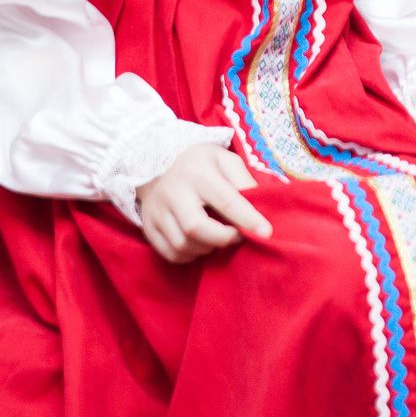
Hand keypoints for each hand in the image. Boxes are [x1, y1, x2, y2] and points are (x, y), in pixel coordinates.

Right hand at [137, 143, 271, 263]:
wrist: (160, 164)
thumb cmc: (202, 164)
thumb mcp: (226, 160)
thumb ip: (244, 181)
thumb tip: (260, 207)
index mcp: (197, 171)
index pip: (225, 200)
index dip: (247, 219)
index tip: (266, 233)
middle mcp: (173, 191)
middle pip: (196, 228)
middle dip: (223, 239)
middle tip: (237, 236)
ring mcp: (156, 210)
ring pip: (182, 244)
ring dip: (207, 248)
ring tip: (218, 238)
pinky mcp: (148, 227)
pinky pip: (170, 254)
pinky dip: (190, 256)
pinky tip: (201, 244)